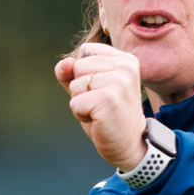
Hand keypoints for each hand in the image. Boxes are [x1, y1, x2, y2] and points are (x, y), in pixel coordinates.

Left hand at [61, 43, 147, 171]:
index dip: (83, 73)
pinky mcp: (108, 99)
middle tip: (101, 103)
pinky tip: (98, 119)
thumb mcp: (89, 88)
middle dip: (81, 89)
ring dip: (81, 102)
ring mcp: (119, 82)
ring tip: (100, 111)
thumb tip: (64, 64)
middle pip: (78, 66)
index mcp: (125, 59)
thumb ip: (72, 72)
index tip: (102, 89)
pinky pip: (75, 102)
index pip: (85, 50)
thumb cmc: (108, 114)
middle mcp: (125, 66)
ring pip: (75, 85)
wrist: (129, 144)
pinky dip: (80, 114)